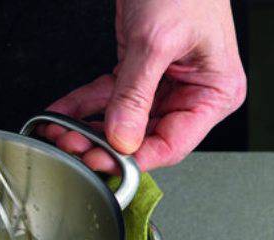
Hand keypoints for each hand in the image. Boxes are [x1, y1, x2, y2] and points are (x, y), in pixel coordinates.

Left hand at [41, 0, 246, 171]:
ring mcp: (162, 83)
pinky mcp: (138, 71)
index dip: (136, 158)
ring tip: (60, 135)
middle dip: (102, 144)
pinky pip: (106, 96)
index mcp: (214, 92)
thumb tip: (122, 139)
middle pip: (142, 136)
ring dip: (87, 129)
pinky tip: (60, 115)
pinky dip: (81, 105)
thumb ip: (135, 95)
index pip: (173, 143)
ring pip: (120, 121)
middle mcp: (190, 92)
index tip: (104, 164)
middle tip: (73, 148)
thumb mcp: (157, 42)